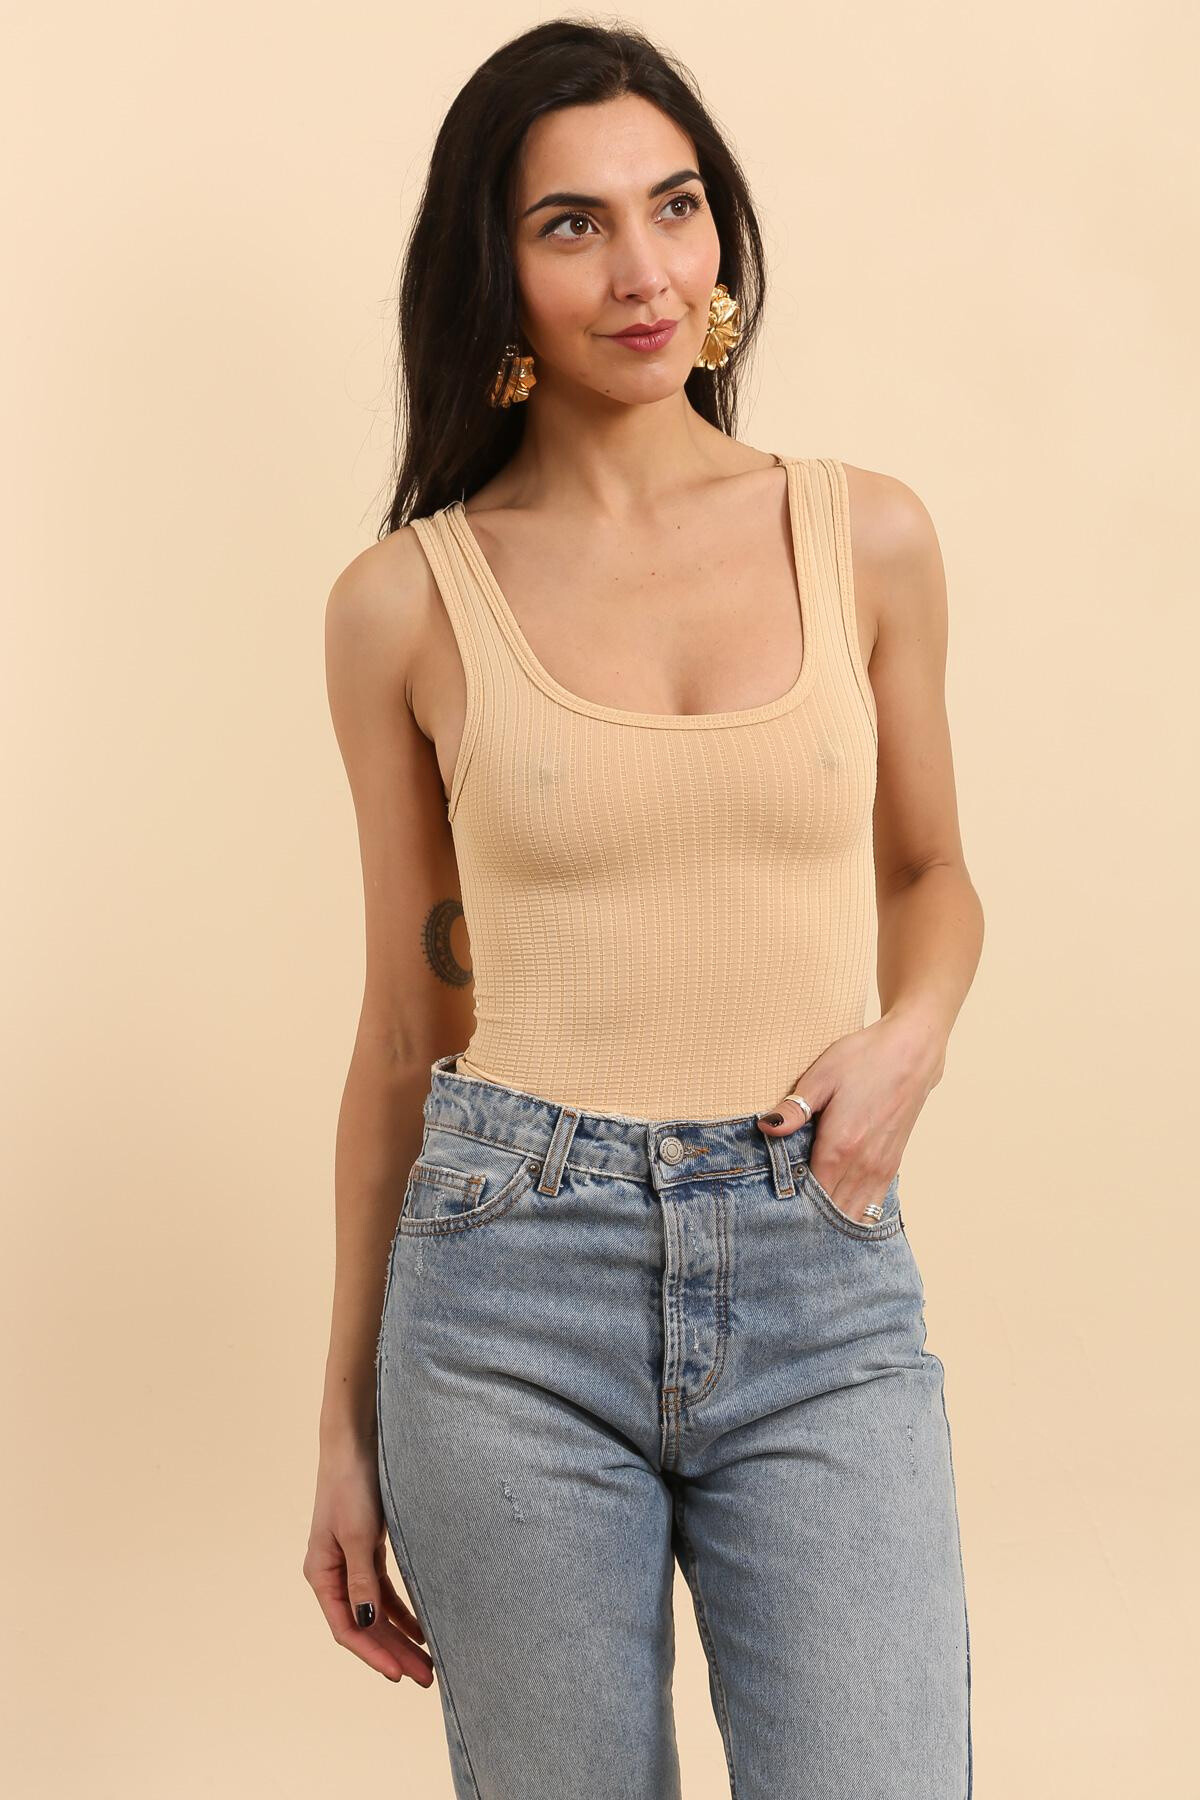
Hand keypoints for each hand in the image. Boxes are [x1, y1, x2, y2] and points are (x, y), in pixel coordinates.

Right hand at [303, 1435, 434, 1686]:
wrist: (357, 1441)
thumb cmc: (351, 1484)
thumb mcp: (358, 1535)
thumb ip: (362, 1582)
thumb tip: (367, 1625)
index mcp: (321, 1574)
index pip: (347, 1628)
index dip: (374, 1654)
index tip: (400, 1674)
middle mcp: (334, 1573)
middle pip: (365, 1625)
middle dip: (394, 1652)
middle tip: (426, 1677)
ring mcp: (352, 1562)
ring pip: (377, 1612)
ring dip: (401, 1636)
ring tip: (429, 1662)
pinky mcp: (369, 1549)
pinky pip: (385, 1592)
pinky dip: (403, 1611)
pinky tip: (423, 1628)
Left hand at [753, 1011, 944, 1223]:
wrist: (913, 1051)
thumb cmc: (865, 1058)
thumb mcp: (822, 1076)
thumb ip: (794, 1109)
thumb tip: (765, 1128)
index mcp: (840, 1146)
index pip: (810, 1195)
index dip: (790, 1206)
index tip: (773, 1206)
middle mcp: (862, 1164)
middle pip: (831, 1211)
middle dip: (808, 1219)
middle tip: (785, 1219)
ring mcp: (880, 1168)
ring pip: (853, 1214)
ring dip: (831, 1220)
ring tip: (808, 1221)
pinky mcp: (892, 1165)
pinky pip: (873, 1205)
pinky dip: (854, 1213)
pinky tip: (838, 1212)